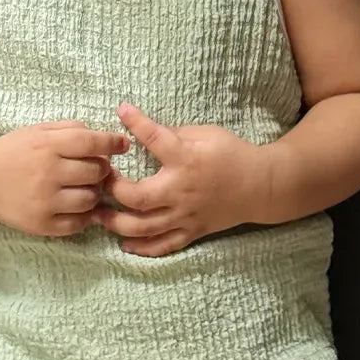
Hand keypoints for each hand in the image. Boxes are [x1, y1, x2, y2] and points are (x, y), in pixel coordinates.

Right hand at [0, 120, 128, 237]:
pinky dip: (84, 215)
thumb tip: (106, 138)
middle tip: (94, 168)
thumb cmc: (14, 152)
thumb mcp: (38, 131)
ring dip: (94, 193)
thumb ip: (70, 129)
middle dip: (101, 169)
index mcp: (47, 145)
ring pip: (91, 199)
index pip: (91, 142)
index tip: (122, 144)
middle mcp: (47, 173)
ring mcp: (45, 201)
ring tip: (83, 187)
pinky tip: (76, 205)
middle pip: (96, 172)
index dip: (112, 143)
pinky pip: (79, 223)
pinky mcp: (42, 224)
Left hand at [91, 103, 265, 255]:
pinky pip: (163, 246)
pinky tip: (124, 244)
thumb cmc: (233, 154)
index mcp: (187, 160)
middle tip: (98, 181)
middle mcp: (182, 190)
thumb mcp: (206, 134)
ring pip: (144, 228)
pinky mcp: (192, 231)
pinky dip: (142, 249)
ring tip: (98, 215)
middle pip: (137, 198)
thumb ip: (174, 134)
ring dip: (116, 224)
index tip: (121, 110)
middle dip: (112, 191)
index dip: (136, 122)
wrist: (262, 185)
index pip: (155, 138)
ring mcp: (186, 215)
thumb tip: (143, 133)